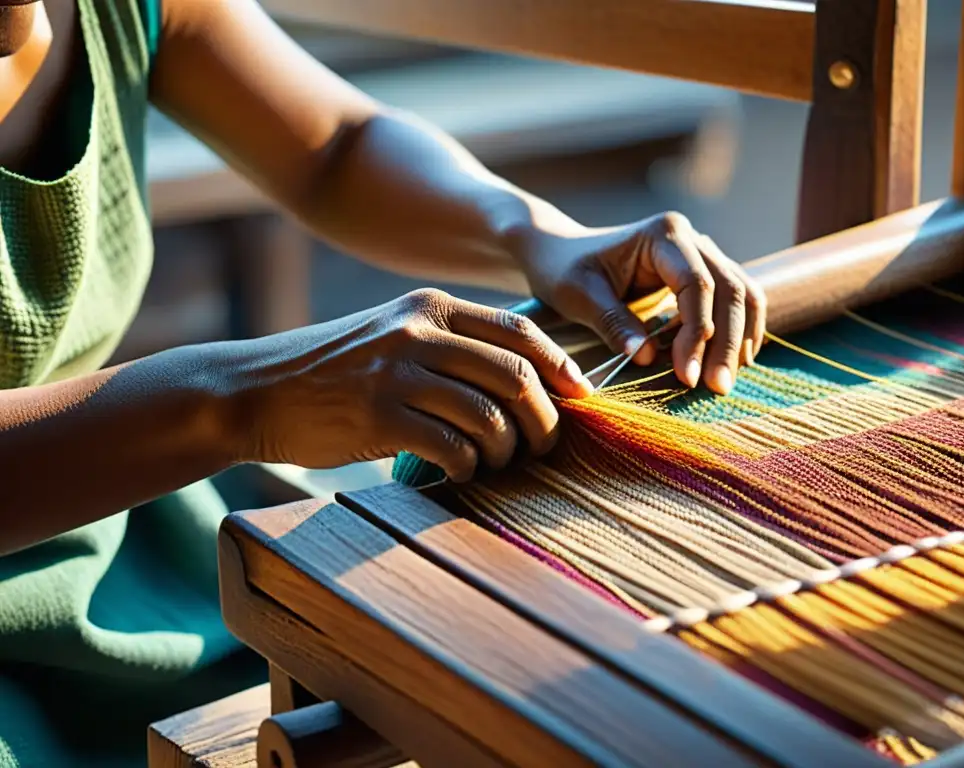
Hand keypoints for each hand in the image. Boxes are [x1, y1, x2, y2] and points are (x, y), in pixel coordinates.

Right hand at [237, 289, 592, 480]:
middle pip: (517, 376)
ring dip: (506, 450)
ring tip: (496, 462)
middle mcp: (419, 331)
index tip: (578, 398)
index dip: (562, 367)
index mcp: (431, 307)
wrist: (255, 389)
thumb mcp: (392, 334)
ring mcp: (397, 372)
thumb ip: (450, 345)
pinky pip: (452, 447)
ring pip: (490, 415)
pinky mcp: (379, 416)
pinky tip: (459, 472)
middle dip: (544, 419)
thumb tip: (523, 381)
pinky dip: (468, 466)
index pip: (521, 333)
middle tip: (544, 446)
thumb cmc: (334, 370)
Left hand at [511, 212, 765, 394]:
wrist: (561, 253)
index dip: (697, 333)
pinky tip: (731, 362)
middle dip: (726, 343)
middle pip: (729, 290)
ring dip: (739, 339)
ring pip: (742, 294)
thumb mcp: (579, 295)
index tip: (687, 376)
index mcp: (663, 234)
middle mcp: (691, 238)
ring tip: (724, 381)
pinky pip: (736, 300)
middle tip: (717, 388)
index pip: (697, 285)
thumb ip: (613, 323)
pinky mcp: (704, 273)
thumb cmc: (565, 270)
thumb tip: (646, 356)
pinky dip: (739, 331)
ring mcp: (702, 253)